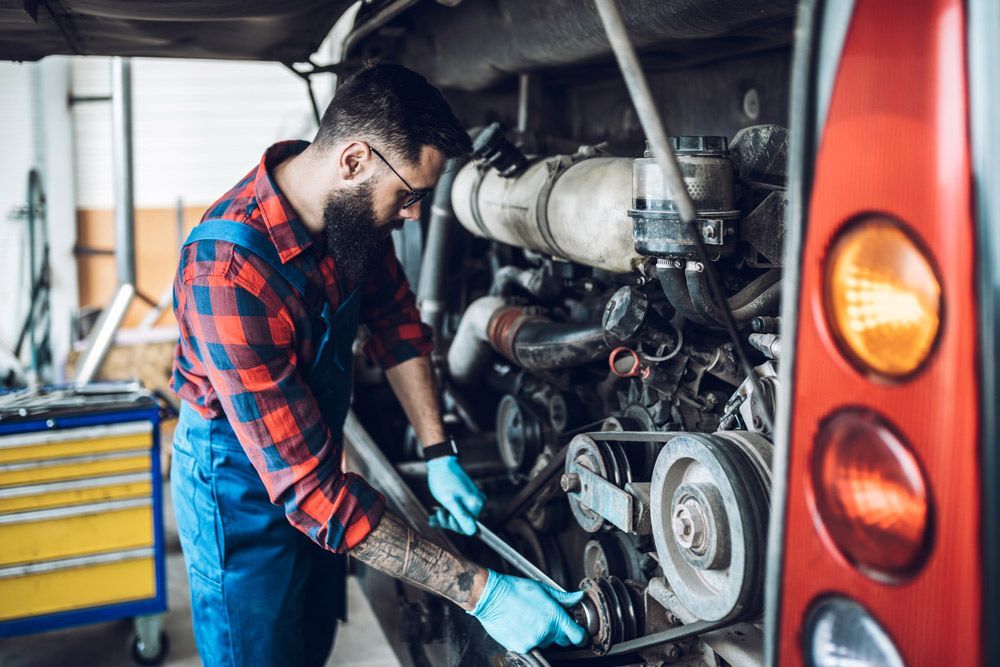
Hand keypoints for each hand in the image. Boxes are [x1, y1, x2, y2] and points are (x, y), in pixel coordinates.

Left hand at [426, 455, 484, 534]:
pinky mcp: (466, 496)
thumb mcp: (449, 502)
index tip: (445, 518)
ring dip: (445, 517)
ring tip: (435, 512)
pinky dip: (447, 512)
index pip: (469, 526)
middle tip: (438, 512)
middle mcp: (477, 501)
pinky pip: (458, 509)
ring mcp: (472, 498)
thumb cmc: (443, 480)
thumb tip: (472, 532)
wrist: (440, 463)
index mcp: (476, 503)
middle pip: (464, 522)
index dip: (455, 526)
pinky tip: (435, 514)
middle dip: (448, 521)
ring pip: (459, 516)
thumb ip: (461, 517)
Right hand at [469, 570, 586, 653]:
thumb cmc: (515, 590)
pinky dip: (528, 638)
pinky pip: (531, 646)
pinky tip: (521, 625)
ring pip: (546, 643)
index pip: (577, 635)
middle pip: (563, 640)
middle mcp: (546, 631)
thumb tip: (578, 598)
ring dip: (543, 634)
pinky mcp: (521, 647)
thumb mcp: (543, 588)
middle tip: (548, 619)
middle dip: (560, 632)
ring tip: (530, 619)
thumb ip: (563, 598)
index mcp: (554, 616)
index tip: (579, 634)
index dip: (580, 636)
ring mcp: (534, 641)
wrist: (491, 597)